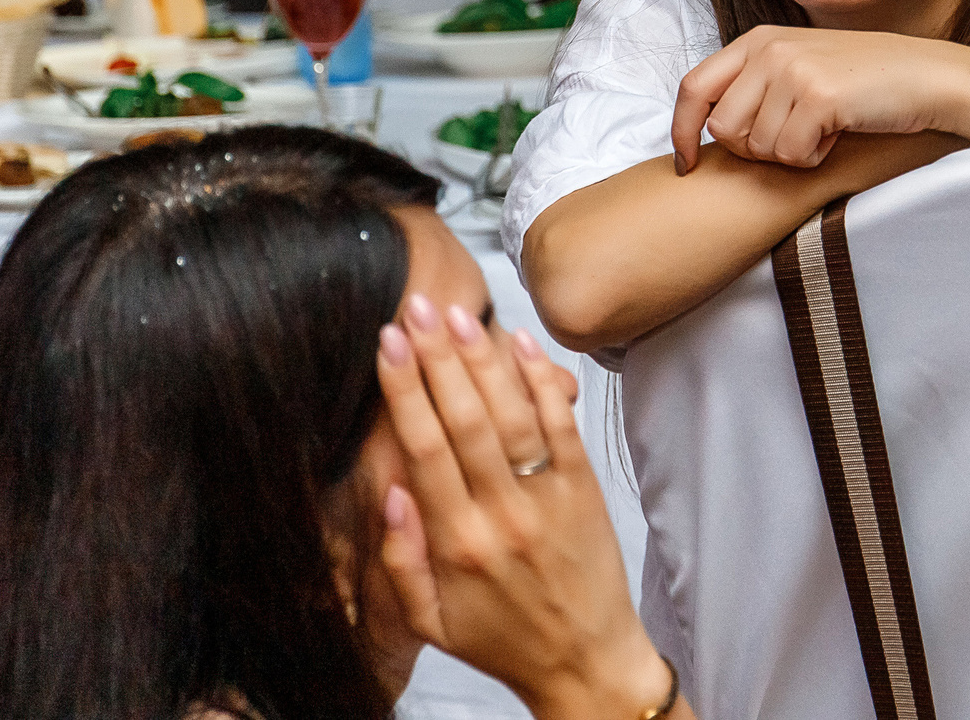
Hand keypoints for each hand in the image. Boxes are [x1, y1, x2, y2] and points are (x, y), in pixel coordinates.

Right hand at [375, 297, 672, 719]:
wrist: (584, 661)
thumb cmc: (502, 638)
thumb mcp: (430, 622)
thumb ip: (400, 559)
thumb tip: (390, 490)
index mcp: (456, 543)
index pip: (423, 450)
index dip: (403, 391)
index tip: (386, 344)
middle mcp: (501, 515)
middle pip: (464, 419)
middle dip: (436, 358)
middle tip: (416, 308)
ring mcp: (547, 499)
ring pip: (511, 415)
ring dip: (483, 360)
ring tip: (458, 315)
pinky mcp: (584, 490)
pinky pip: (561, 426)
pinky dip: (540, 382)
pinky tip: (519, 344)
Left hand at [670, 26, 969, 172]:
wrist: (932, 77)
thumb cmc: (870, 82)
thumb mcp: (802, 68)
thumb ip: (757, 87)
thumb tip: (709, 131)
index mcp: (757, 39)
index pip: (692, 88)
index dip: (682, 131)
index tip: (688, 163)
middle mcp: (768, 48)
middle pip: (723, 129)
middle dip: (755, 151)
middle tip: (797, 138)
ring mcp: (793, 69)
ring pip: (757, 147)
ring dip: (790, 154)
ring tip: (824, 129)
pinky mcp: (819, 96)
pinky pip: (792, 155)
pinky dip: (815, 158)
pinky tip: (840, 133)